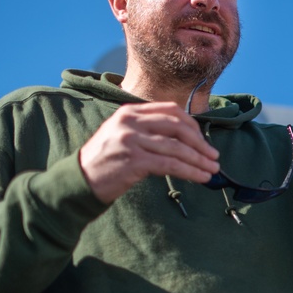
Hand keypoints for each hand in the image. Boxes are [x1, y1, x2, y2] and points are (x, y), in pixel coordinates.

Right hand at [79, 102, 220, 202]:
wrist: (78, 181)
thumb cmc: (106, 162)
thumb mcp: (124, 136)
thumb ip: (149, 132)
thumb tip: (188, 141)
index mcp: (130, 112)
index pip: (171, 111)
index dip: (192, 125)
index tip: (203, 140)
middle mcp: (130, 122)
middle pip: (177, 126)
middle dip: (200, 143)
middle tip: (214, 156)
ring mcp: (131, 140)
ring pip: (177, 148)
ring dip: (199, 160)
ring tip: (212, 170)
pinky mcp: (133, 160)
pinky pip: (170, 165)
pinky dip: (189, 171)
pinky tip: (200, 177)